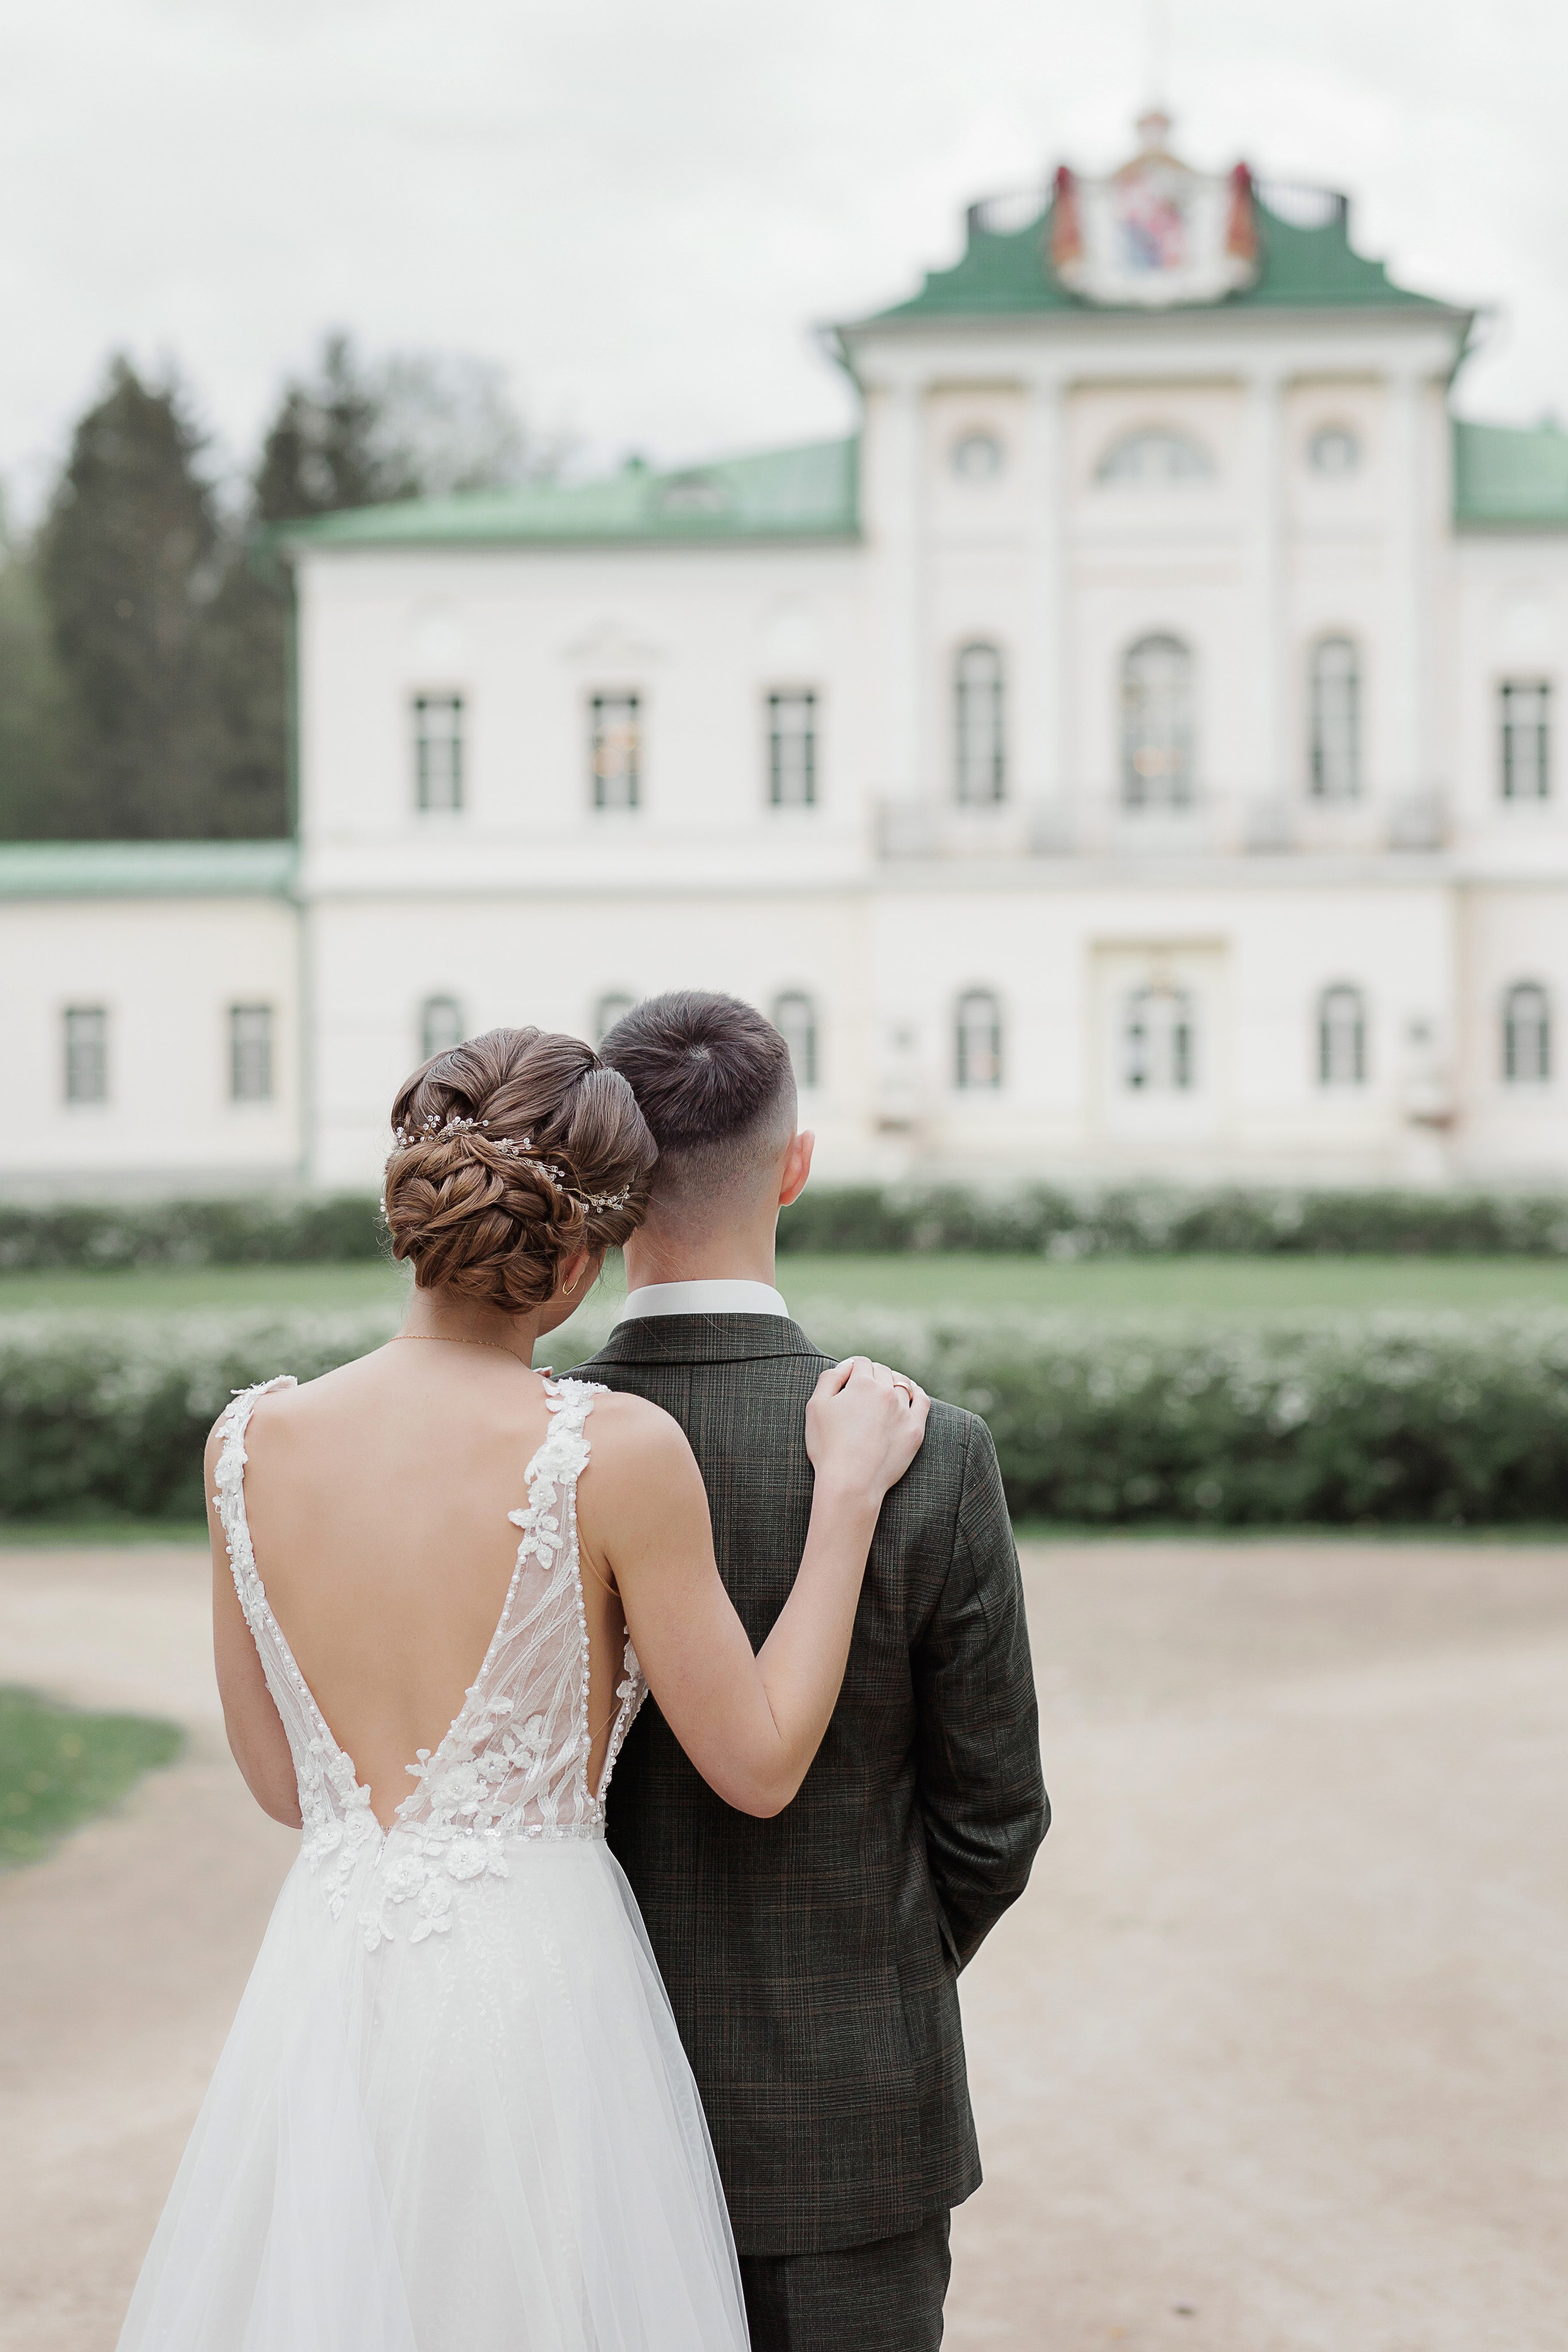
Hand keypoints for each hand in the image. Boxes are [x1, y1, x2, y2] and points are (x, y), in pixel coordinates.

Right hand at [805, 1356, 929, 1510]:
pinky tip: (911, 1393)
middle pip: (882, 1371)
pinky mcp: (915, 1430)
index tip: (848, 1376)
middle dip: (872, 1373)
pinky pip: (922, 1401)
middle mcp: (886, 1393)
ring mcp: (903, 1411)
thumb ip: (829, 1378)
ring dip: (892, 1381)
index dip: (853, 1367)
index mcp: (862, 1384)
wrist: (851, 1483)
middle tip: (863, 1384)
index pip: (861, 1362)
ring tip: (885, 1388)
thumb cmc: (828, 1446)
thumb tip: (846, 1366)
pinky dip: (916, 1393)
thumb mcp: (816, 1407)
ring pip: (902, 1383)